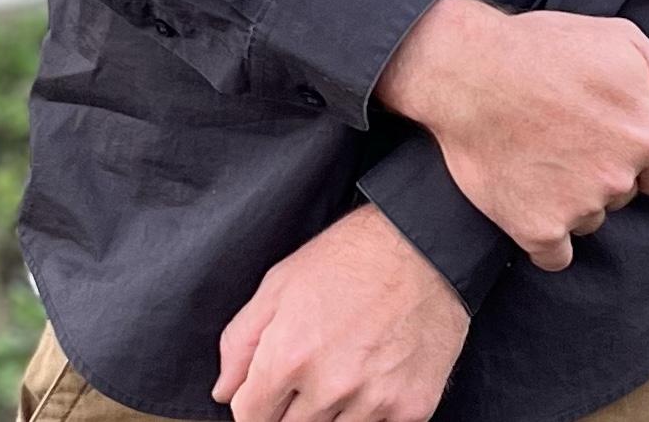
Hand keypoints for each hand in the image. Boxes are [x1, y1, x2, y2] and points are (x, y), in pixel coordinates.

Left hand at [211, 201, 469, 421]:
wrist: (424, 243)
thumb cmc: (349, 257)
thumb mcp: (280, 282)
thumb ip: (241, 341)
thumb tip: (224, 392)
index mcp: (289, 356)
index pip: (250, 418)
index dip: (254, 404)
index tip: (266, 392)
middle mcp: (329, 387)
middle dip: (290, 409)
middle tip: (310, 374)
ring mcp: (373, 402)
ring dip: (331, 413)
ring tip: (344, 371)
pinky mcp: (411, 409)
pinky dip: (370, 415)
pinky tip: (374, 379)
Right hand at [374, 0, 648, 271]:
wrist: (469, 69)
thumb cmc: (545, 46)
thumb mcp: (620, 40)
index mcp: (648, 135)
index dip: (628, 147)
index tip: (594, 127)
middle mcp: (621, 178)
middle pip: (623, 194)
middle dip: (601, 172)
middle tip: (561, 134)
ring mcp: (580, 208)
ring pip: (589, 220)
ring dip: (570, 199)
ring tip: (536, 153)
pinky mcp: (539, 231)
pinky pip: (556, 252)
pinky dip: (544, 233)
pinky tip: (526, 195)